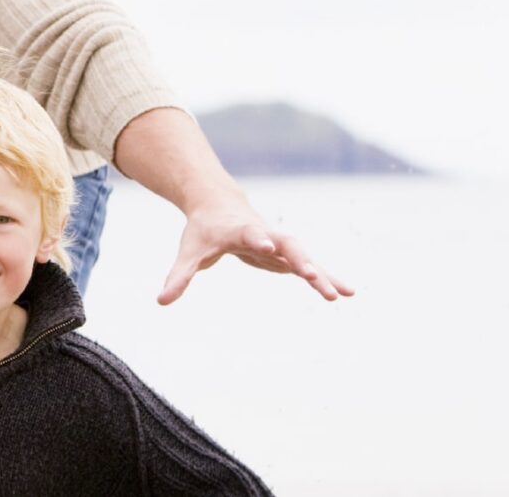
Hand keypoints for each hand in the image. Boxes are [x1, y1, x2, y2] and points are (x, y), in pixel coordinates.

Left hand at [157, 192, 353, 304]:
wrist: (220, 207)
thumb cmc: (204, 231)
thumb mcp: (190, 252)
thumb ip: (179, 276)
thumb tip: (161, 301)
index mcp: (241, 230)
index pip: (252, 233)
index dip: (259, 239)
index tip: (267, 246)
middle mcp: (266, 234)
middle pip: (288, 245)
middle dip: (301, 260)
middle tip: (314, 278)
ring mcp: (280, 244)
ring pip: (306, 257)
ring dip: (324, 274)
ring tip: (345, 293)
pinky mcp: (287, 255)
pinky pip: (310, 267)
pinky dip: (327, 278)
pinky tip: (347, 292)